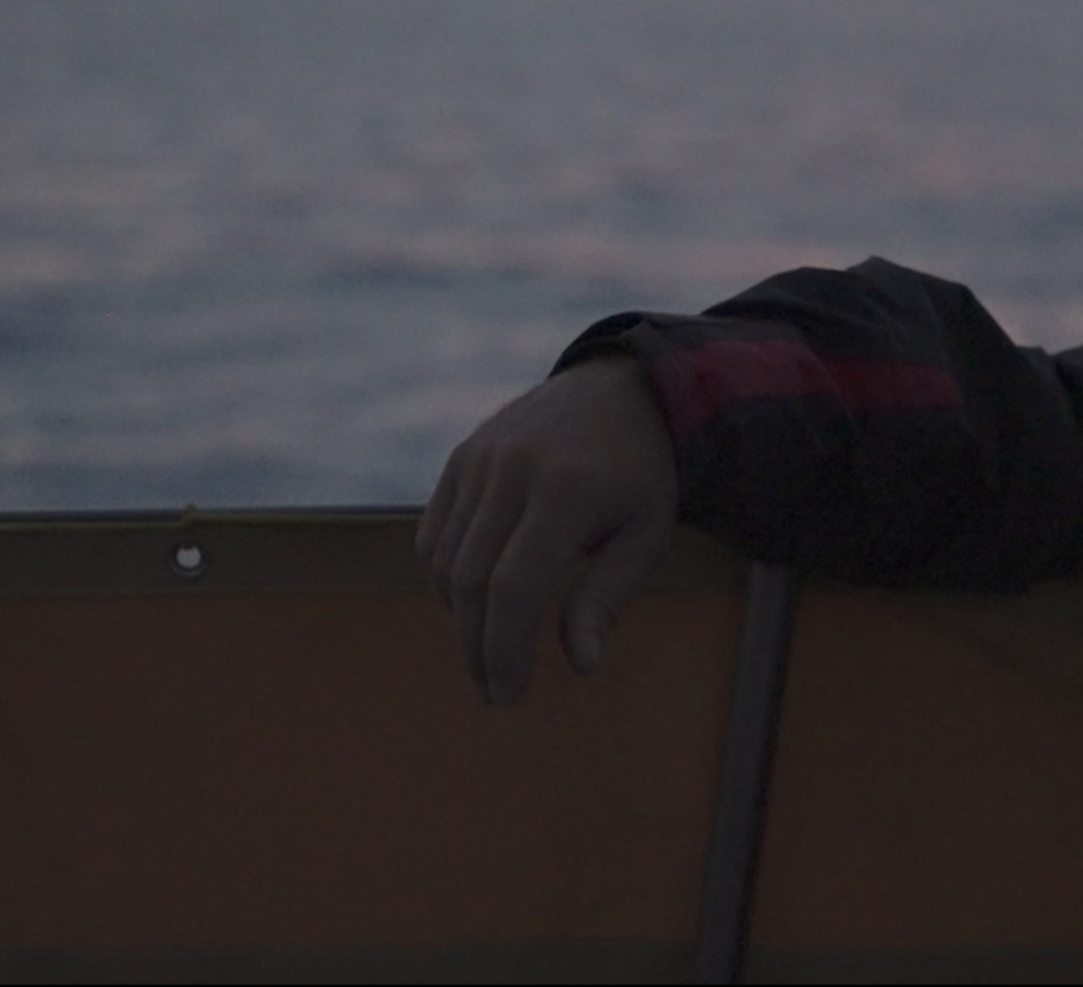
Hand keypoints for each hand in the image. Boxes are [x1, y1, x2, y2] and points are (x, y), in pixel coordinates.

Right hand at [417, 356, 684, 703]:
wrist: (621, 389)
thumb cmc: (642, 474)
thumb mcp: (648, 534)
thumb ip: (607, 597)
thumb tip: (580, 666)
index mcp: (568, 489)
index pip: (514, 588)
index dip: (504, 649)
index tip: (507, 695)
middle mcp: (513, 469)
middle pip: (471, 580)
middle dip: (477, 646)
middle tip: (493, 689)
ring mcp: (480, 457)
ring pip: (445, 561)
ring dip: (460, 617)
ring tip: (490, 650)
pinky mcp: (461, 456)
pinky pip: (435, 533)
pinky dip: (446, 577)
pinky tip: (477, 602)